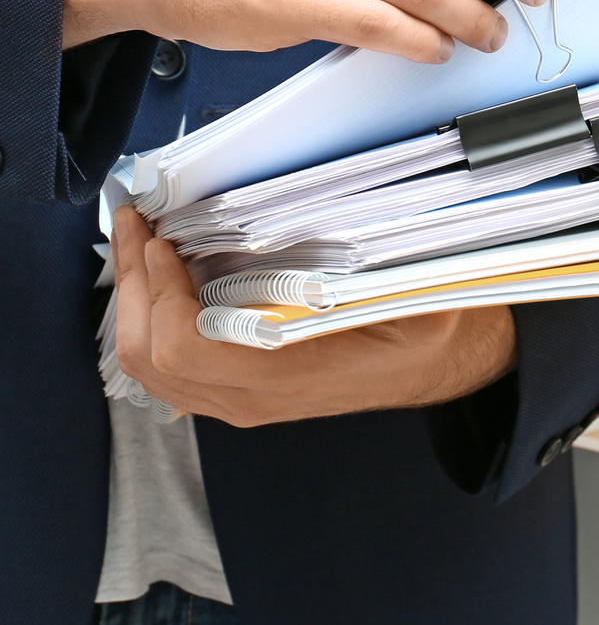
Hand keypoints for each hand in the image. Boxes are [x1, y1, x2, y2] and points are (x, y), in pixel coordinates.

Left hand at [111, 206, 517, 424]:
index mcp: (288, 375)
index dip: (161, 291)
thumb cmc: (430, 331)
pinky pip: (165, 365)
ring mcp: (237, 399)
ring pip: (145, 364)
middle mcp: (250, 397)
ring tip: (141, 244)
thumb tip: (329, 224)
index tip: (166, 240)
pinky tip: (162, 277)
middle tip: (138, 225)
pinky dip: (149, 317)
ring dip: (133, 299)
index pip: (185, 348)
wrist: (442, 367)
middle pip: (147, 356)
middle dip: (131, 283)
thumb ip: (372, 271)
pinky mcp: (235, 390)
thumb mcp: (419, 297)